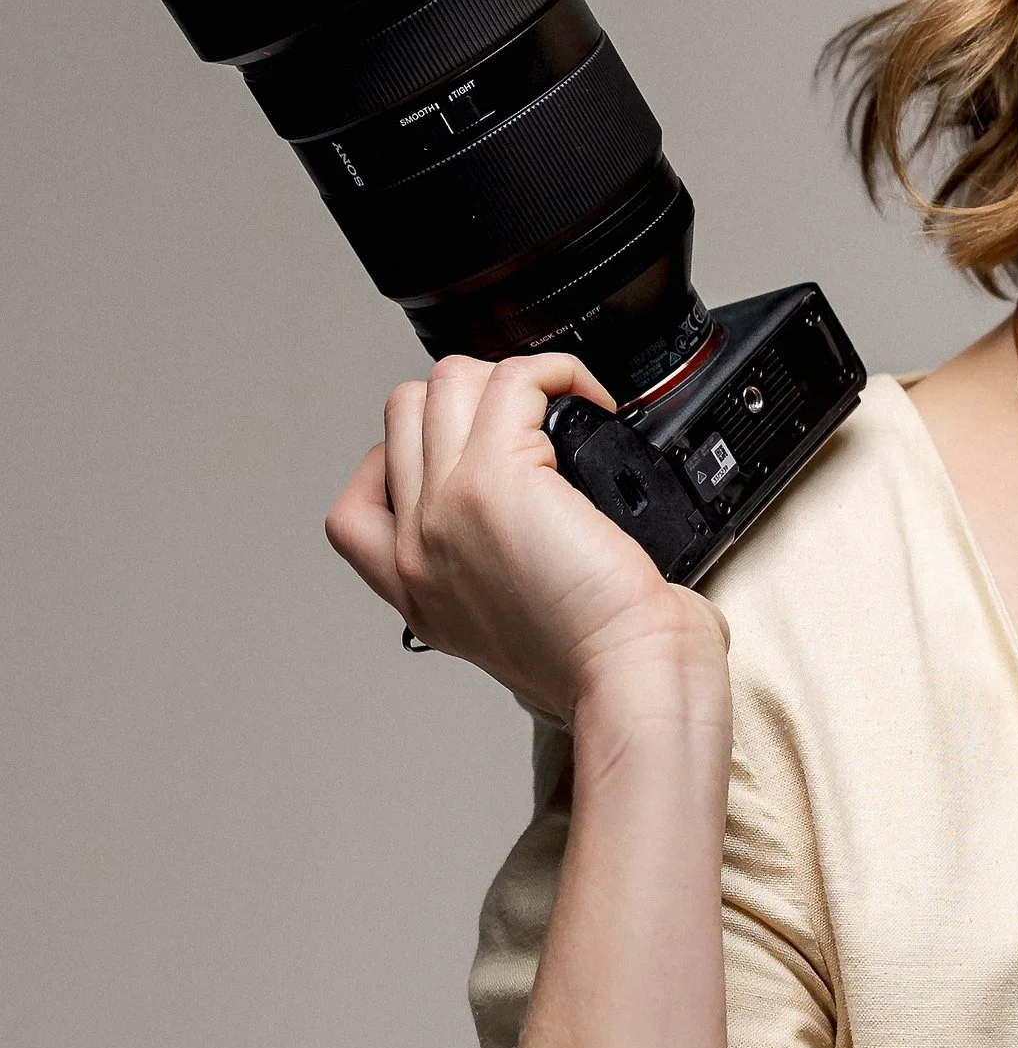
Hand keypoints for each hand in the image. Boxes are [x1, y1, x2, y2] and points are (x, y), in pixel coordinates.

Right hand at [325, 355, 726, 725]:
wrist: (628, 676)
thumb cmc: (604, 663)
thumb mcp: (516, 634)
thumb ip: (495, 583)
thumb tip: (532, 535)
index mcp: (416, 592)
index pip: (358, 505)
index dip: (402, 460)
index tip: (463, 459)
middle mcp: (417, 549)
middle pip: (402, 419)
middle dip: (466, 403)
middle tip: (529, 425)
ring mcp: (445, 507)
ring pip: (443, 384)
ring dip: (505, 378)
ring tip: (557, 406)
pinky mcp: (496, 478)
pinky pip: (513, 378)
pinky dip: (556, 370)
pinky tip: (589, 396)